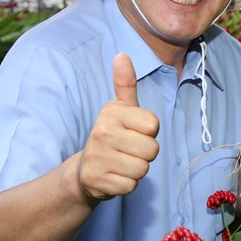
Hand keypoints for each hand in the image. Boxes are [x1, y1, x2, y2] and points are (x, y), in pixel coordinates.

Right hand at [78, 53, 159, 201]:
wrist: (86, 170)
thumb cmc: (113, 135)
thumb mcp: (120, 108)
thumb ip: (125, 83)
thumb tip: (122, 54)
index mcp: (112, 112)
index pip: (154, 126)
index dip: (149, 132)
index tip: (134, 132)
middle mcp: (101, 132)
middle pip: (152, 150)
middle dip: (145, 153)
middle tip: (128, 150)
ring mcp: (97, 157)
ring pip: (143, 169)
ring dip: (137, 170)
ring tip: (121, 163)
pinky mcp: (96, 181)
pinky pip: (131, 186)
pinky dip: (127, 184)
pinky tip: (114, 176)